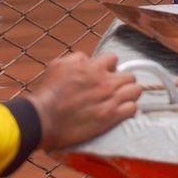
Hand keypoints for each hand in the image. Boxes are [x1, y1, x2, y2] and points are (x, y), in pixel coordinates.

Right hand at [27, 52, 142, 151]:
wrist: (41, 118)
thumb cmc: (46, 94)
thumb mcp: (58, 65)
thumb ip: (77, 59)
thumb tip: (87, 60)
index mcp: (92, 67)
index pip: (113, 59)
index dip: (110, 67)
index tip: (106, 74)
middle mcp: (104, 81)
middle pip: (129, 75)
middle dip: (123, 81)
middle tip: (114, 89)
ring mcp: (109, 98)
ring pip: (136, 90)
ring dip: (130, 94)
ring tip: (121, 100)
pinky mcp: (110, 116)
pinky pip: (132, 108)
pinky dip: (129, 110)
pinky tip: (121, 113)